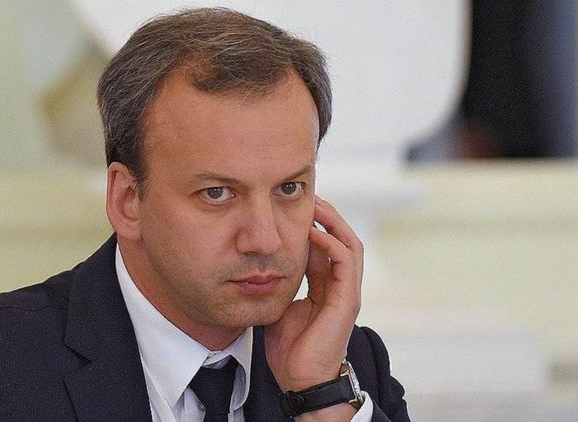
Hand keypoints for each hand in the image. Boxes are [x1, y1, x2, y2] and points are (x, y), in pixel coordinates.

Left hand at [264, 196, 362, 392]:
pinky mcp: (347, 300)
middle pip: (341, 238)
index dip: (312, 223)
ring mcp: (346, 292)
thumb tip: (261, 262)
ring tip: (315, 205)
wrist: (300, 379)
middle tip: (308, 196)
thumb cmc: (289, 348)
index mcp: (324, 286)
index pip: (324, 245)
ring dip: (333, 222)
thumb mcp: (278, 305)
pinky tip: (314, 233)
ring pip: (349, 244)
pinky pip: (345, 263)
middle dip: (326, 215)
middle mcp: (339, 285)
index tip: (294, 206)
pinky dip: (331, 244)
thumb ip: (277, 283)